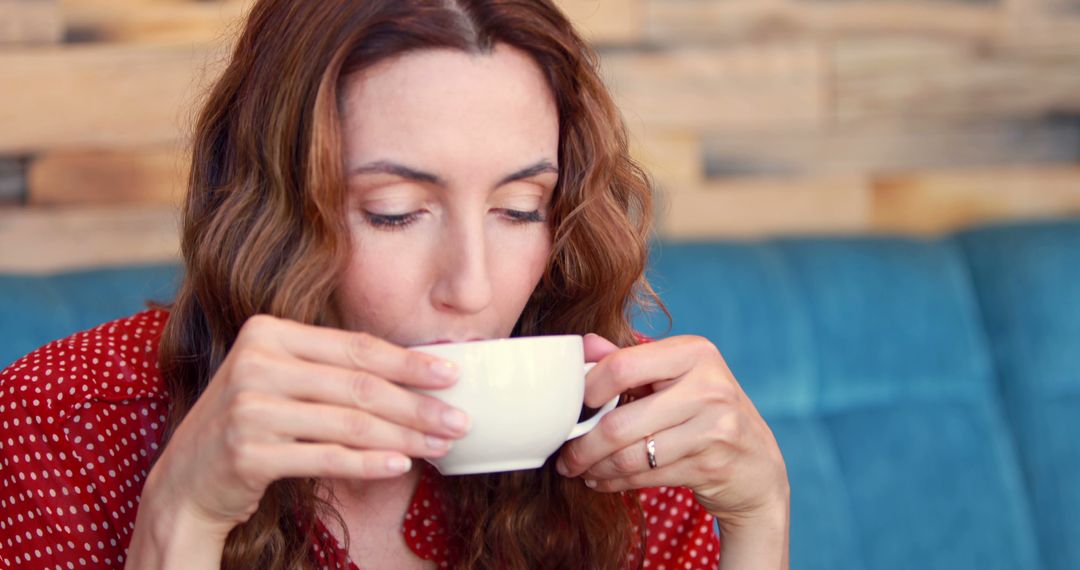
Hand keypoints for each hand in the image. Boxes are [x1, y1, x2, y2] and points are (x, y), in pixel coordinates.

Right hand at [142, 315, 470, 531]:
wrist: (185, 482)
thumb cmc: (251, 426)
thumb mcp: (282, 383)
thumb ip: (333, 372)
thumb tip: (417, 378)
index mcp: (268, 333)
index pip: (355, 347)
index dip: (409, 361)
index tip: (452, 374)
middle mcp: (256, 363)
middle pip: (359, 385)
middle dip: (418, 405)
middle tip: (459, 419)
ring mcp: (248, 408)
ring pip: (349, 423)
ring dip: (404, 437)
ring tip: (440, 446)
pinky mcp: (247, 452)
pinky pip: (326, 457)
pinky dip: (368, 464)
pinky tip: (400, 467)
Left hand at [556, 334, 789, 529]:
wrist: (757, 465)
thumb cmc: (705, 411)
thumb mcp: (676, 376)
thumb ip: (629, 360)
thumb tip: (585, 344)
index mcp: (695, 352)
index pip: (622, 366)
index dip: (588, 389)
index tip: (573, 406)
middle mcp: (708, 386)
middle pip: (621, 421)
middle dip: (583, 445)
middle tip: (563, 456)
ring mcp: (714, 428)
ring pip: (630, 455)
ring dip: (597, 468)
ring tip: (580, 469)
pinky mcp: (710, 465)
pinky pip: (646, 477)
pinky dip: (615, 482)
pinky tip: (603, 480)